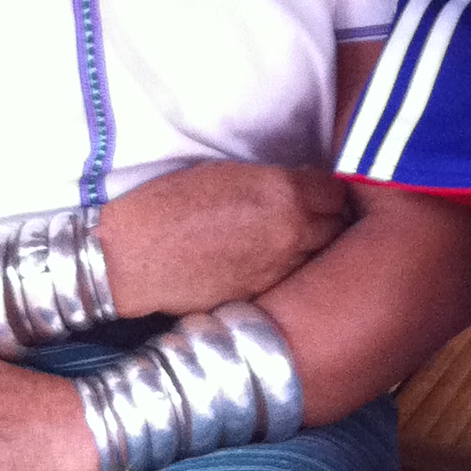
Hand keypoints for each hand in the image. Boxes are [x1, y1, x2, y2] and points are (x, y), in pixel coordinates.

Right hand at [96, 162, 350, 316]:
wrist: (132, 255)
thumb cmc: (167, 204)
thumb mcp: (226, 174)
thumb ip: (272, 183)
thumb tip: (298, 189)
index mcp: (283, 191)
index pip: (337, 191)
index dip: (328, 192)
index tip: (319, 193)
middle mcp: (292, 231)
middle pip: (338, 226)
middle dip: (330, 221)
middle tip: (315, 218)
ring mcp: (280, 269)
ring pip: (321, 259)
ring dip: (315, 251)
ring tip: (294, 245)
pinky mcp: (264, 296)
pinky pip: (293, 282)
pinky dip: (290, 275)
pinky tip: (271, 267)